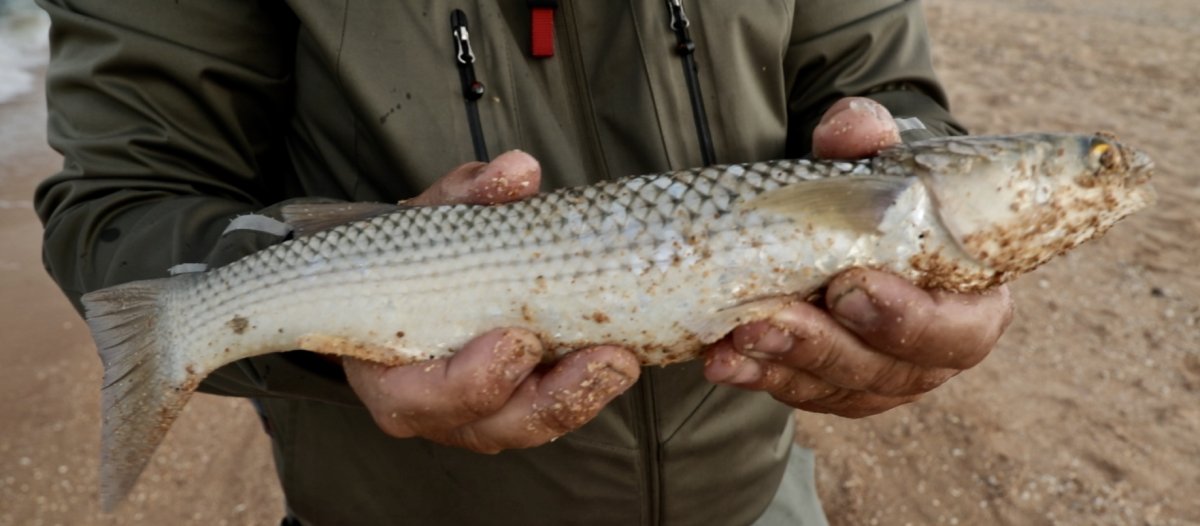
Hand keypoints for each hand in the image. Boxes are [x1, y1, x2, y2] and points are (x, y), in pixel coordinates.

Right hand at [344, 152, 639, 452]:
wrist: (417, 277)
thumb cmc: (415, 254)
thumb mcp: (432, 217)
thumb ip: (469, 196)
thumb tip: (518, 172)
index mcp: (387, 373)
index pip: (419, 397)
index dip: (473, 378)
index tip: (520, 341)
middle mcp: (432, 409)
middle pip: (491, 425)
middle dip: (551, 397)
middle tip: (603, 358)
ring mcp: (479, 419)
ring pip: (532, 426)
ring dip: (583, 396)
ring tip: (623, 361)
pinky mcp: (520, 411)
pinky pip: (557, 413)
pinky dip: (590, 390)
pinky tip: (623, 359)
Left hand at [703, 97, 1014, 417]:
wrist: (846, 220)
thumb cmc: (882, 192)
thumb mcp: (879, 158)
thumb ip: (868, 139)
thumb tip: (851, 126)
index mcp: (972, 302)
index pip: (958, 330)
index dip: (908, 320)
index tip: (850, 287)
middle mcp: (932, 354)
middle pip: (885, 369)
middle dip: (824, 344)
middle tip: (773, 316)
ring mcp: (879, 378)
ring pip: (835, 386)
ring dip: (781, 362)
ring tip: (736, 335)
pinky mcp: (830, 387)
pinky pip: (795, 390)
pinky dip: (756, 375)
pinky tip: (719, 359)